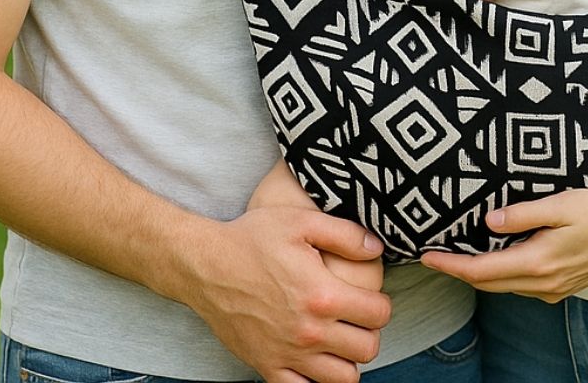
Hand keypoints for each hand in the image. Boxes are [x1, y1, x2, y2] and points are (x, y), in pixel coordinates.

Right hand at [177, 166, 390, 382]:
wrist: (206, 265)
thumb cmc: (253, 238)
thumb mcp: (302, 222)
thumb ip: (346, 234)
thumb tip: (377, 247)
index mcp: (322, 295)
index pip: (378, 314)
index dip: (382, 304)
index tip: (372, 296)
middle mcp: (308, 331)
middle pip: (367, 349)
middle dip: (370, 332)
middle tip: (358, 318)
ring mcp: (287, 354)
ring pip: (342, 378)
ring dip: (348, 359)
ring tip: (340, 338)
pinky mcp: (266, 367)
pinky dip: (315, 379)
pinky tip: (314, 358)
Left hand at [421, 189, 587, 303]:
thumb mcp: (561, 204)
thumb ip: (522, 214)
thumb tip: (488, 220)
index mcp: (538, 263)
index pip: (482, 270)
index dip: (451, 265)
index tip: (427, 257)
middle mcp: (542, 284)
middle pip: (489, 283)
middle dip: (459, 271)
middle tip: (433, 256)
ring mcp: (554, 289)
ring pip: (505, 287)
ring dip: (480, 274)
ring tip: (458, 255)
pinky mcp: (562, 287)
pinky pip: (522, 286)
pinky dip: (501, 275)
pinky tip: (497, 258)